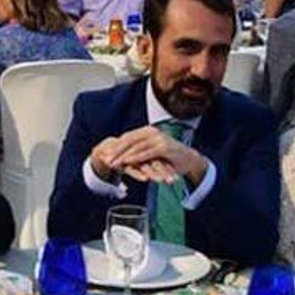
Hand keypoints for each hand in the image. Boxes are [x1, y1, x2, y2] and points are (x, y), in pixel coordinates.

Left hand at [91, 126, 206, 187]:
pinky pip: (146, 152)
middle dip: (116, 150)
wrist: (190, 159)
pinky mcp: (163, 147)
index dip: (116, 146)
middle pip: (129, 140)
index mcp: (147, 132)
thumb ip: (139, 151)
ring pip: (136, 146)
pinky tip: (127, 162)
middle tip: (105, 158)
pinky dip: (136, 157)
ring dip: (123, 155)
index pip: (128, 138)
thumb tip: (121, 156)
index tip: (105, 154)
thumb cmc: (169, 158)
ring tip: (113, 162)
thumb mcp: (151, 153)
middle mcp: (151, 132)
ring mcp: (158, 138)